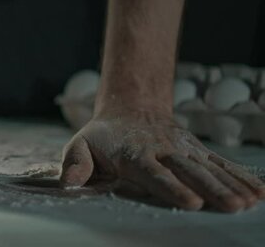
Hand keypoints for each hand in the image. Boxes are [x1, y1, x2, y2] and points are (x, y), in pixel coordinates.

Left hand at [60, 109, 264, 211]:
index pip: (154, 173)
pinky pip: (220, 162)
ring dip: (230, 184)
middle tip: (232, 206)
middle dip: (211, 189)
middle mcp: (163, 150)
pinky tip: (259, 191)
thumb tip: (68, 183)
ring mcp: (183, 149)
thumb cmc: (102, 136)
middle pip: (189, 171)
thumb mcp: (81, 144)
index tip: (191, 202)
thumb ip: (75, 163)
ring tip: (249, 202)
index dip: (172, 186)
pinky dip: (240, 175)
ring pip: (209, 167)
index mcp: (134, 154)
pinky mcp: (197, 149)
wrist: (129, 107)